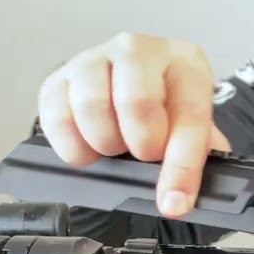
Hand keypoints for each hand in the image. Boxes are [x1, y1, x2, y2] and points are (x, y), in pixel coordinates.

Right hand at [37, 32, 230, 217]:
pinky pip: (56, 117)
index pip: (188, 114)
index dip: (182, 166)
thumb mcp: (195, 127)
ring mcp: (94, 59)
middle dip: (142, 146)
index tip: (174, 203)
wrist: (133, 90)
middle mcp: (138, 50)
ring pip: (91, 107)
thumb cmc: (168, 109)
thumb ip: (197, 156)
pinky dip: (72, 146)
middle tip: (145, 156)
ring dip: (105, 144)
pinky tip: (90, 148)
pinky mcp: (58, 78)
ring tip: (117, 148)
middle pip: (136, 103)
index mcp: (184, 62)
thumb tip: (178, 197)